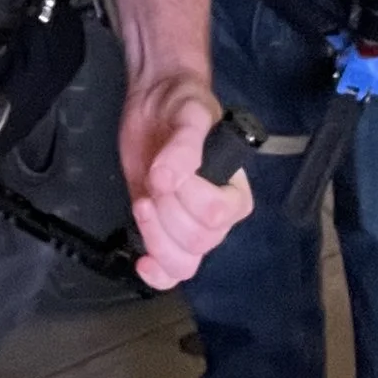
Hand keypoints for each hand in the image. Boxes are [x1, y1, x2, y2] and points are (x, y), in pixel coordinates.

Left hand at [119, 70, 251, 289]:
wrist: (155, 103)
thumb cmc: (183, 104)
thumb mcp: (189, 114)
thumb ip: (184, 146)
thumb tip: (167, 179)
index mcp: (234, 190)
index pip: (217, 213)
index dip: (186, 196)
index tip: (167, 170)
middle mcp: (218, 216)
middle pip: (199, 241)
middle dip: (166, 212)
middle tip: (152, 179)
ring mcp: (189, 226)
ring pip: (184, 263)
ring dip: (157, 240)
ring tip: (142, 206)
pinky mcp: (164, 231)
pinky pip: (170, 272)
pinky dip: (157, 275)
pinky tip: (143, 263)